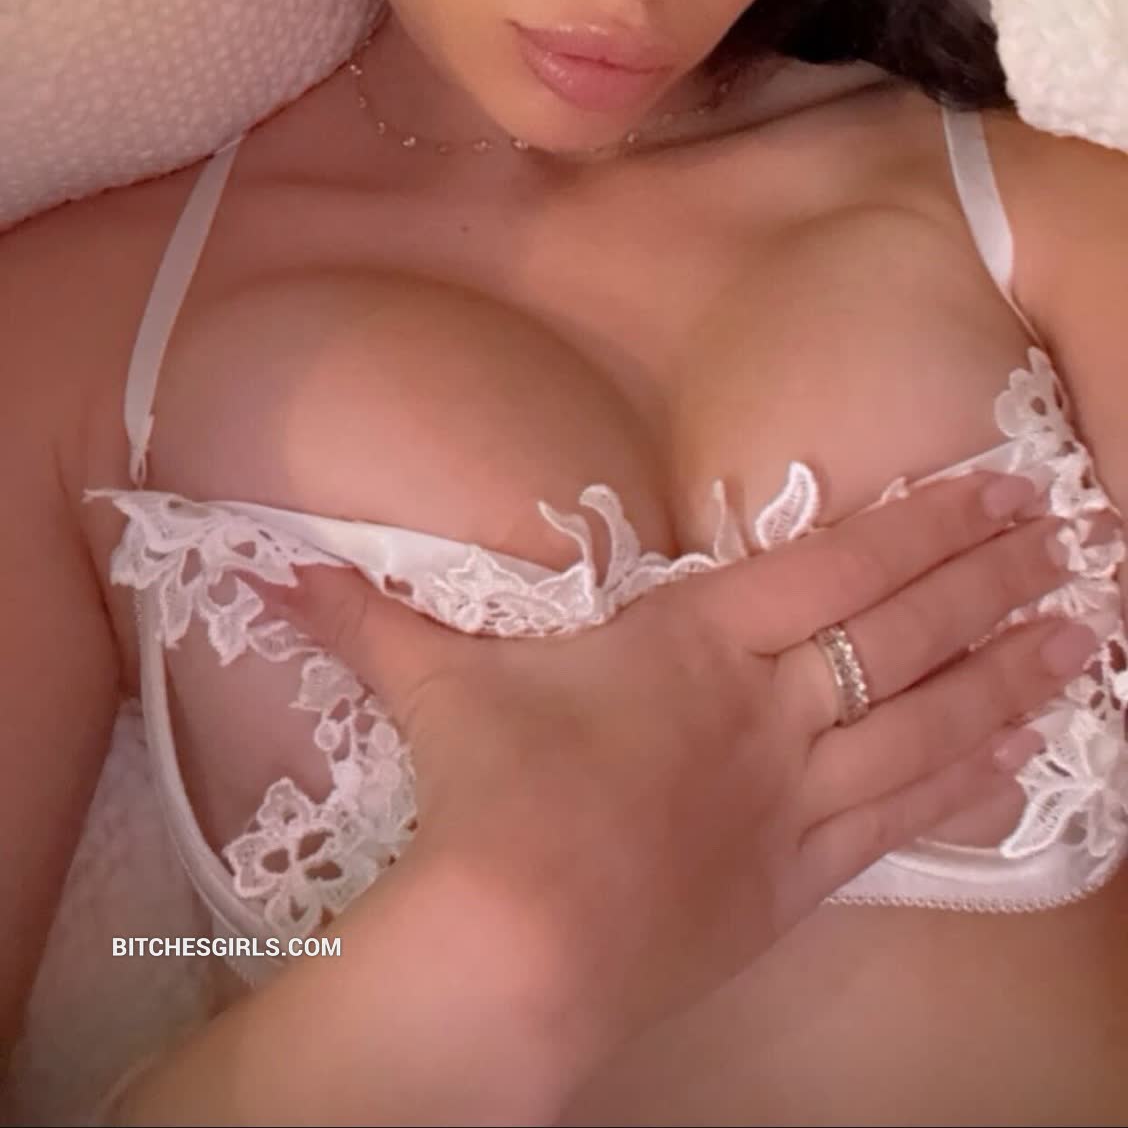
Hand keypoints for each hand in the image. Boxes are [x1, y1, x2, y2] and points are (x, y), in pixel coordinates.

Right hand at [277, 472, 1088, 1069]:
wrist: (517, 937)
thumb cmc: (489, 790)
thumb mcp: (435, 685)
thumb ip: (374, 617)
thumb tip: (284, 572)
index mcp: (697, 638)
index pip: (838, 562)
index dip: (924, 521)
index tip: (995, 488)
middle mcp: (768, 704)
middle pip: (904, 628)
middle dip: (990, 576)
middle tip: (1071, 537)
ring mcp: (796, 793)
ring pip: (930, 717)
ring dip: (1010, 670)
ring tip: (1083, 633)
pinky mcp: (800, 879)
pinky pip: (908, 817)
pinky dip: (972, 776)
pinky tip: (1024, 750)